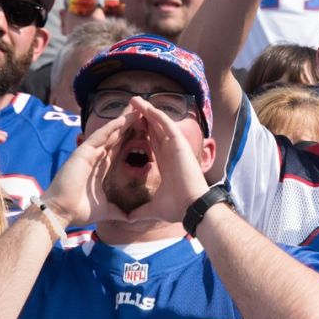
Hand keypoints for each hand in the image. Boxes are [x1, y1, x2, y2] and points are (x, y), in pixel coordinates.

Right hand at [40, 108, 139, 226]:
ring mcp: (89, 153)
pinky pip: (99, 137)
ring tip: (137, 110)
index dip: (131, 138)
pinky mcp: (83, 152)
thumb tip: (130, 219)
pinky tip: (123, 119)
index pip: (119, 148)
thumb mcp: (107, 210)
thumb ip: (119, 211)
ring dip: (123, 121)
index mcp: (101, 167)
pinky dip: (111, 127)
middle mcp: (96, 157)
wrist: (64, 213)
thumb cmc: (81, 211)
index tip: (144, 129)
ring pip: (109, 133)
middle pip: (116, 136)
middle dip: (129, 125)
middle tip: (142, 112)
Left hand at [122, 97, 209, 224]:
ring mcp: (175, 146)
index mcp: (165, 162)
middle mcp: (170, 152)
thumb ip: (141, 210)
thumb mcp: (153, 208)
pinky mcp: (179, 143)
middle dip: (143, 117)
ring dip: (147, 111)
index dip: (142, 133)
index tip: (130, 125)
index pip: (151, 143)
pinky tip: (145, 106)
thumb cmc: (176, 207)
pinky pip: (166, 124)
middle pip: (154, 129)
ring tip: (134, 100)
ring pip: (159, 123)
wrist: (190, 208)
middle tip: (131, 106)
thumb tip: (129, 218)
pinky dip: (156, 114)